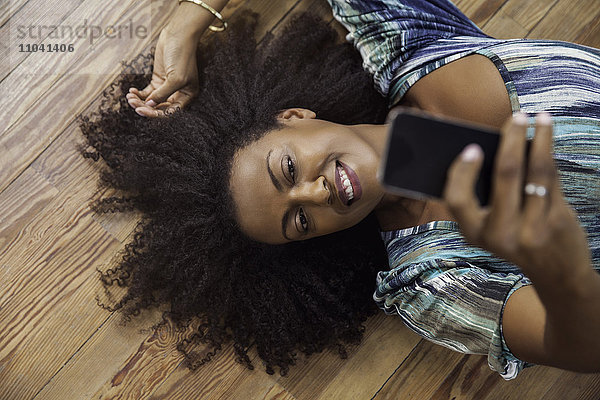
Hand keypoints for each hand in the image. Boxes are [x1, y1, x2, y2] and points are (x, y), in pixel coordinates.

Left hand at [126, 25, 200, 117]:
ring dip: (140, 100)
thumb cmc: (182, 56)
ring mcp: (167, 86)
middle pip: (159, 107)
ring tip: (130, 97)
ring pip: (152, 100)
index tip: (143, 110)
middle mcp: (177, 93)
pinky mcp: (158, 79)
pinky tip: (132, 91)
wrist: (178, 36)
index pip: (170, 111)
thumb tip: (150, 105)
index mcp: (186, 96)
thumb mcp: (175, 78)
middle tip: (133, 104)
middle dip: (145, 106)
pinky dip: (139, 93)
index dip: (156, 113)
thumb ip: (163, 94)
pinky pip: (148, 91)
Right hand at [443, 112, 591, 278]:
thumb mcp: (491, 228)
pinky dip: (549, 152)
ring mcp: (531, 229)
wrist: (557, 275)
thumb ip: (485, 197)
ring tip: (538, 118)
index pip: (457, 200)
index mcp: (475, 234)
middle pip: (505, 175)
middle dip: (511, 139)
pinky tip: (547, 136)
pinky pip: (552, 178)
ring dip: (538, 139)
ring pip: (535, 171)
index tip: (472, 149)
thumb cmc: (517, 241)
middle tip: (516, 117)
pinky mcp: (556, 222)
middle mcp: (501, 234)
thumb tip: (491, 147)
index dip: (462, 172)